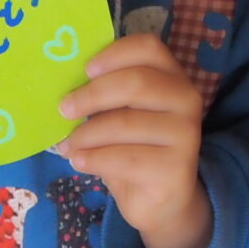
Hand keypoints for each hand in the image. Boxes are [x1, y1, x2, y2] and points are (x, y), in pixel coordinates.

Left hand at [53, 32, 211, 247]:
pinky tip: (79, 162)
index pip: (148, 47)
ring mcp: (186, 134)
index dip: (114, 54)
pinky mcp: (176, 168)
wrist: (162, 200)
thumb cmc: (135, 147)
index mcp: (172, 76)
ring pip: (125, 123)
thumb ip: (106, 95)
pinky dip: (94, 159)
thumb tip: (63, 85)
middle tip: (64, 109)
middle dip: (92, 95)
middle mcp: (186, 99)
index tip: (86, 70)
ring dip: (86, 135)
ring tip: (67, 145)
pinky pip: (125, 158)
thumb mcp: (122, 114)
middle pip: (136, 82)